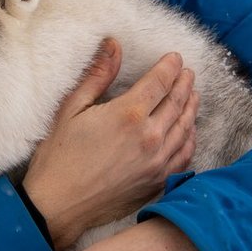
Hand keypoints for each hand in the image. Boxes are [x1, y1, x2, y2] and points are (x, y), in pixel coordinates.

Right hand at [23, 39, 198, 250]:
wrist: (58, 206)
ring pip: (185, 128)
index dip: (170, 66)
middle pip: (177, 102)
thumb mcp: (72, 108)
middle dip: (184, 83)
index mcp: (128, 114)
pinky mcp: (157, 182)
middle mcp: (149, 137)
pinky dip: (190, 139)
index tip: (175, 57)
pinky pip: (184, 156)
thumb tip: (113, 44)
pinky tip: (189, 131)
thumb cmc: (59, 157)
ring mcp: (157, 163)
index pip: (160, 81)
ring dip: (192, 108)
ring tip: (193, 94)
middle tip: (188, 72)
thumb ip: (98, 75)